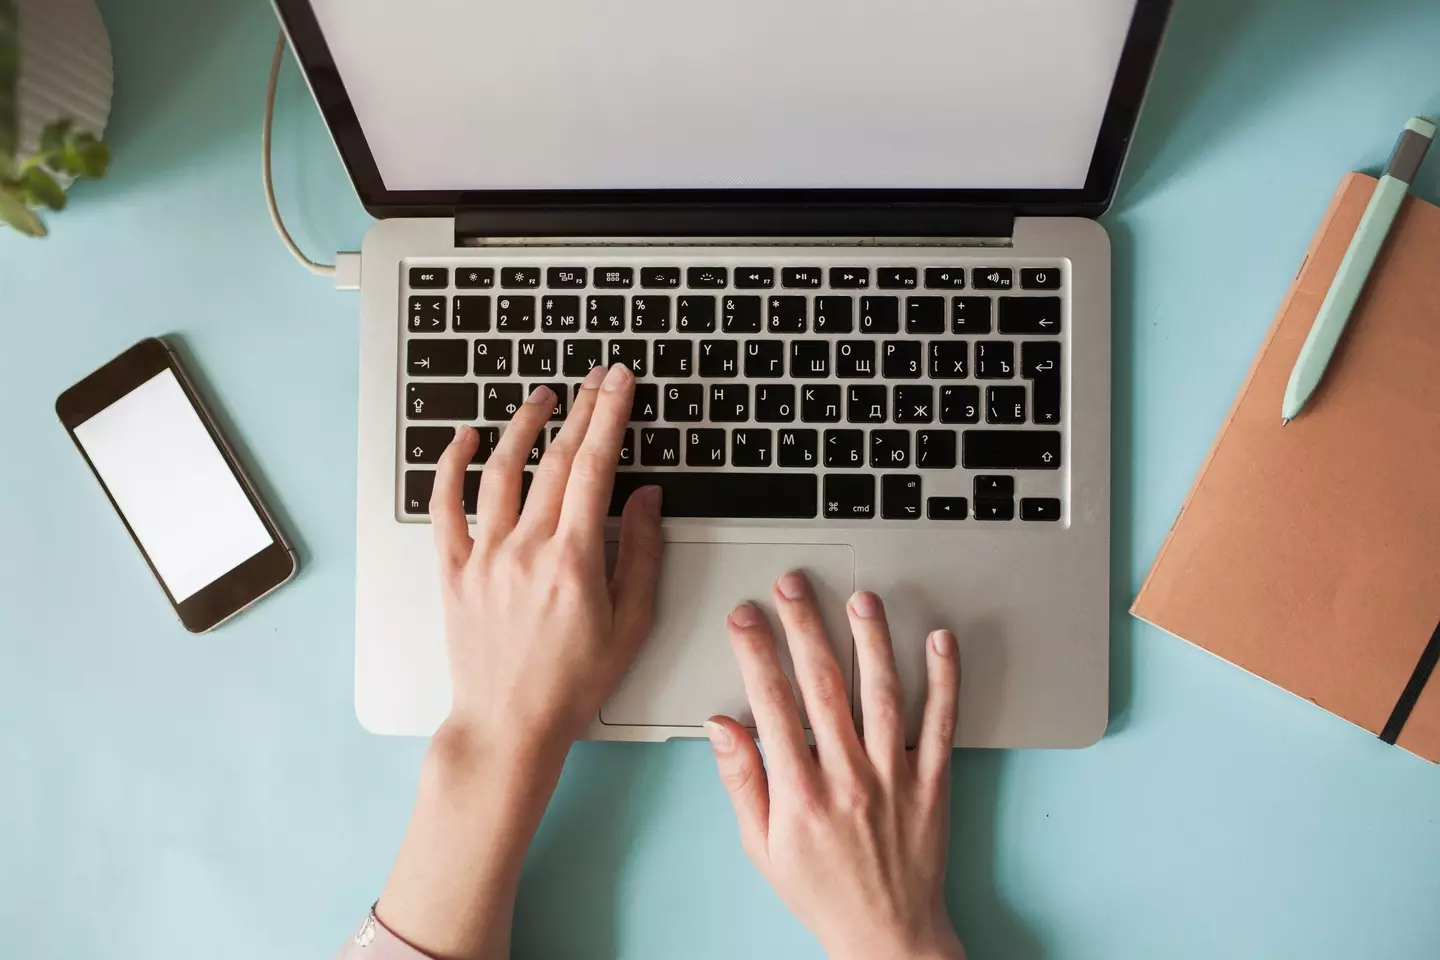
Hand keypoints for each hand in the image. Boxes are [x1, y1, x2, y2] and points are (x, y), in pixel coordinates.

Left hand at [432, 363, 663, 753]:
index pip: (596, 468)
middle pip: (556, 460)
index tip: (620, 383)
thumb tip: (645, 497)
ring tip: (542, 397)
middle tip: (597, 377)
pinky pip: (445, 507)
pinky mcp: (453, 571)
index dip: (610, 417)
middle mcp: (526, 550)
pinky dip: (450, 466)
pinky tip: (463, 437)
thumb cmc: (573, 683)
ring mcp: (485, 558)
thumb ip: (640, 554)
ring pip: (501, 471)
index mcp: (574, 562)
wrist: (509, 725)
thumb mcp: (630, 624)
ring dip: (523, 425)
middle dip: (581, 409)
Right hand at [706, 573, 963, 959]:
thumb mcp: (761, 846)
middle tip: (793, 586)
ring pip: (883, 694)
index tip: (746, 617)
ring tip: (861, 600)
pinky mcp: (932, 781)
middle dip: (805, 627)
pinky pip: (941, 723)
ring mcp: (895, 777)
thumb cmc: (821, 892)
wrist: (888, 936)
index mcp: (801, 794)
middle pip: (824, 685)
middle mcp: (849, 779)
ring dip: (871, 640)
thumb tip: (721, 725)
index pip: (772, 705)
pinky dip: (944, 680)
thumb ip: (741, 780)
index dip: (756, 653)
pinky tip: (939, 642)